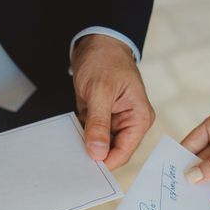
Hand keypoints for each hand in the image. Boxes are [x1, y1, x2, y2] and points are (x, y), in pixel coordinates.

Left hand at [72, 34, 154, 168]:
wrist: (97, 42)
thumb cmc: (105, 60)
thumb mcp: (100, 92)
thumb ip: (99, 124)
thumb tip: (98, 152)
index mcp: (139, 118)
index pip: (124, 151)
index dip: (106, 161)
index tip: (87, 168)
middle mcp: (130, 123)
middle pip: (113, 151)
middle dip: (95, 155)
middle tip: (73, 160)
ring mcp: (116, 122)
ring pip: (100, 146)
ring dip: (86, 146)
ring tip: (70, 148)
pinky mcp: (102, 119)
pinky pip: (91, 135)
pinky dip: (81, 136)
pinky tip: (70, 136)